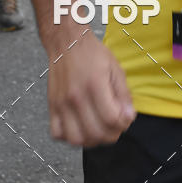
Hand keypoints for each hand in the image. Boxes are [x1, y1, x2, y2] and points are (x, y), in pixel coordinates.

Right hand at [48, 31, 134, 145]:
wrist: (67, 42)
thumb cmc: (92, 53)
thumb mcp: (115, 68)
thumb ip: (123, 94)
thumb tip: (129, 117)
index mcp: (95, 84)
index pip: (111, 119)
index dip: (123, 124)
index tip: (125, 119)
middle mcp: (76, 96)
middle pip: (95, 133)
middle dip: (111, 135)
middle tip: (115, 127)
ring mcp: (62, 103)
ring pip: (75, 139)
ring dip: (91, 140)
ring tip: (98, 129)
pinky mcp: (52, 106)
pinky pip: (57, 134)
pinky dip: (69, 137)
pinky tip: (80, 127)